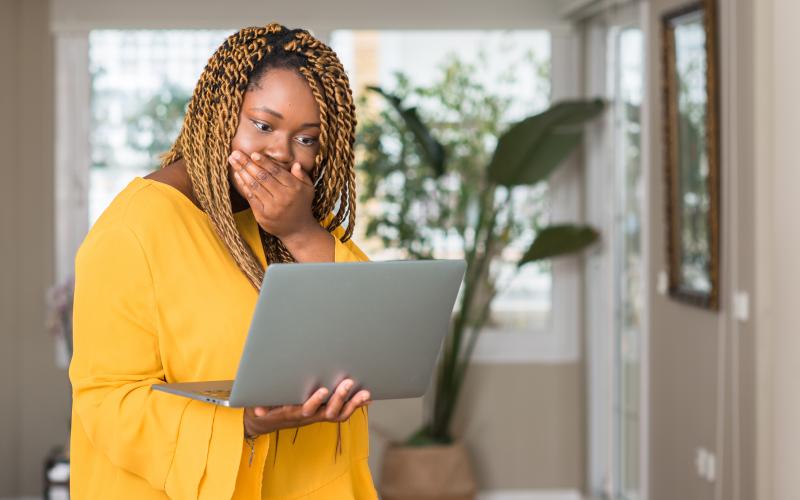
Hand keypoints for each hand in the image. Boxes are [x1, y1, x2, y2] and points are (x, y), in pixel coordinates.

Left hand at [228, 150, 316, 239]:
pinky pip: (251, 198)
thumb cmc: (301, 205)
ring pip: (255, 186)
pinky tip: (238, 176)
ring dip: (242, 172)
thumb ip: (302, 175)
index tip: (253, 154)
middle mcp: (283, 197)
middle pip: (263, 177)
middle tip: (236, 153)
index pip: (276, 172)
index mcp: (294, 188)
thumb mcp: (308, 189)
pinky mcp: (262, 216)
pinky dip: (243, 186)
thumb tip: (296, 164)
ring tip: (233, 161)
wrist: (298, 230)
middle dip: (247, 164)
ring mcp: (272, 207)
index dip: (264, 162)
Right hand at [243, 378, 371, 437]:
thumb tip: (258, 411)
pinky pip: (341, 413)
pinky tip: (366, 398)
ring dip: (352, 404)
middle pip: (327, 412)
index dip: (315, 402)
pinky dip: (354, 406)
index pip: (306, 410)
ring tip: (365, 393)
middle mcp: (307, 417)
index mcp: (293, 413)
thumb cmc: (262, 408)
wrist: (263, 423)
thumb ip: (261, 406)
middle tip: (348, 383)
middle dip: (339, 398)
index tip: (323, 390)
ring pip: (338, 415)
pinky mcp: (322, 414)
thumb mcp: (258, 406)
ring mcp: (316, 417)